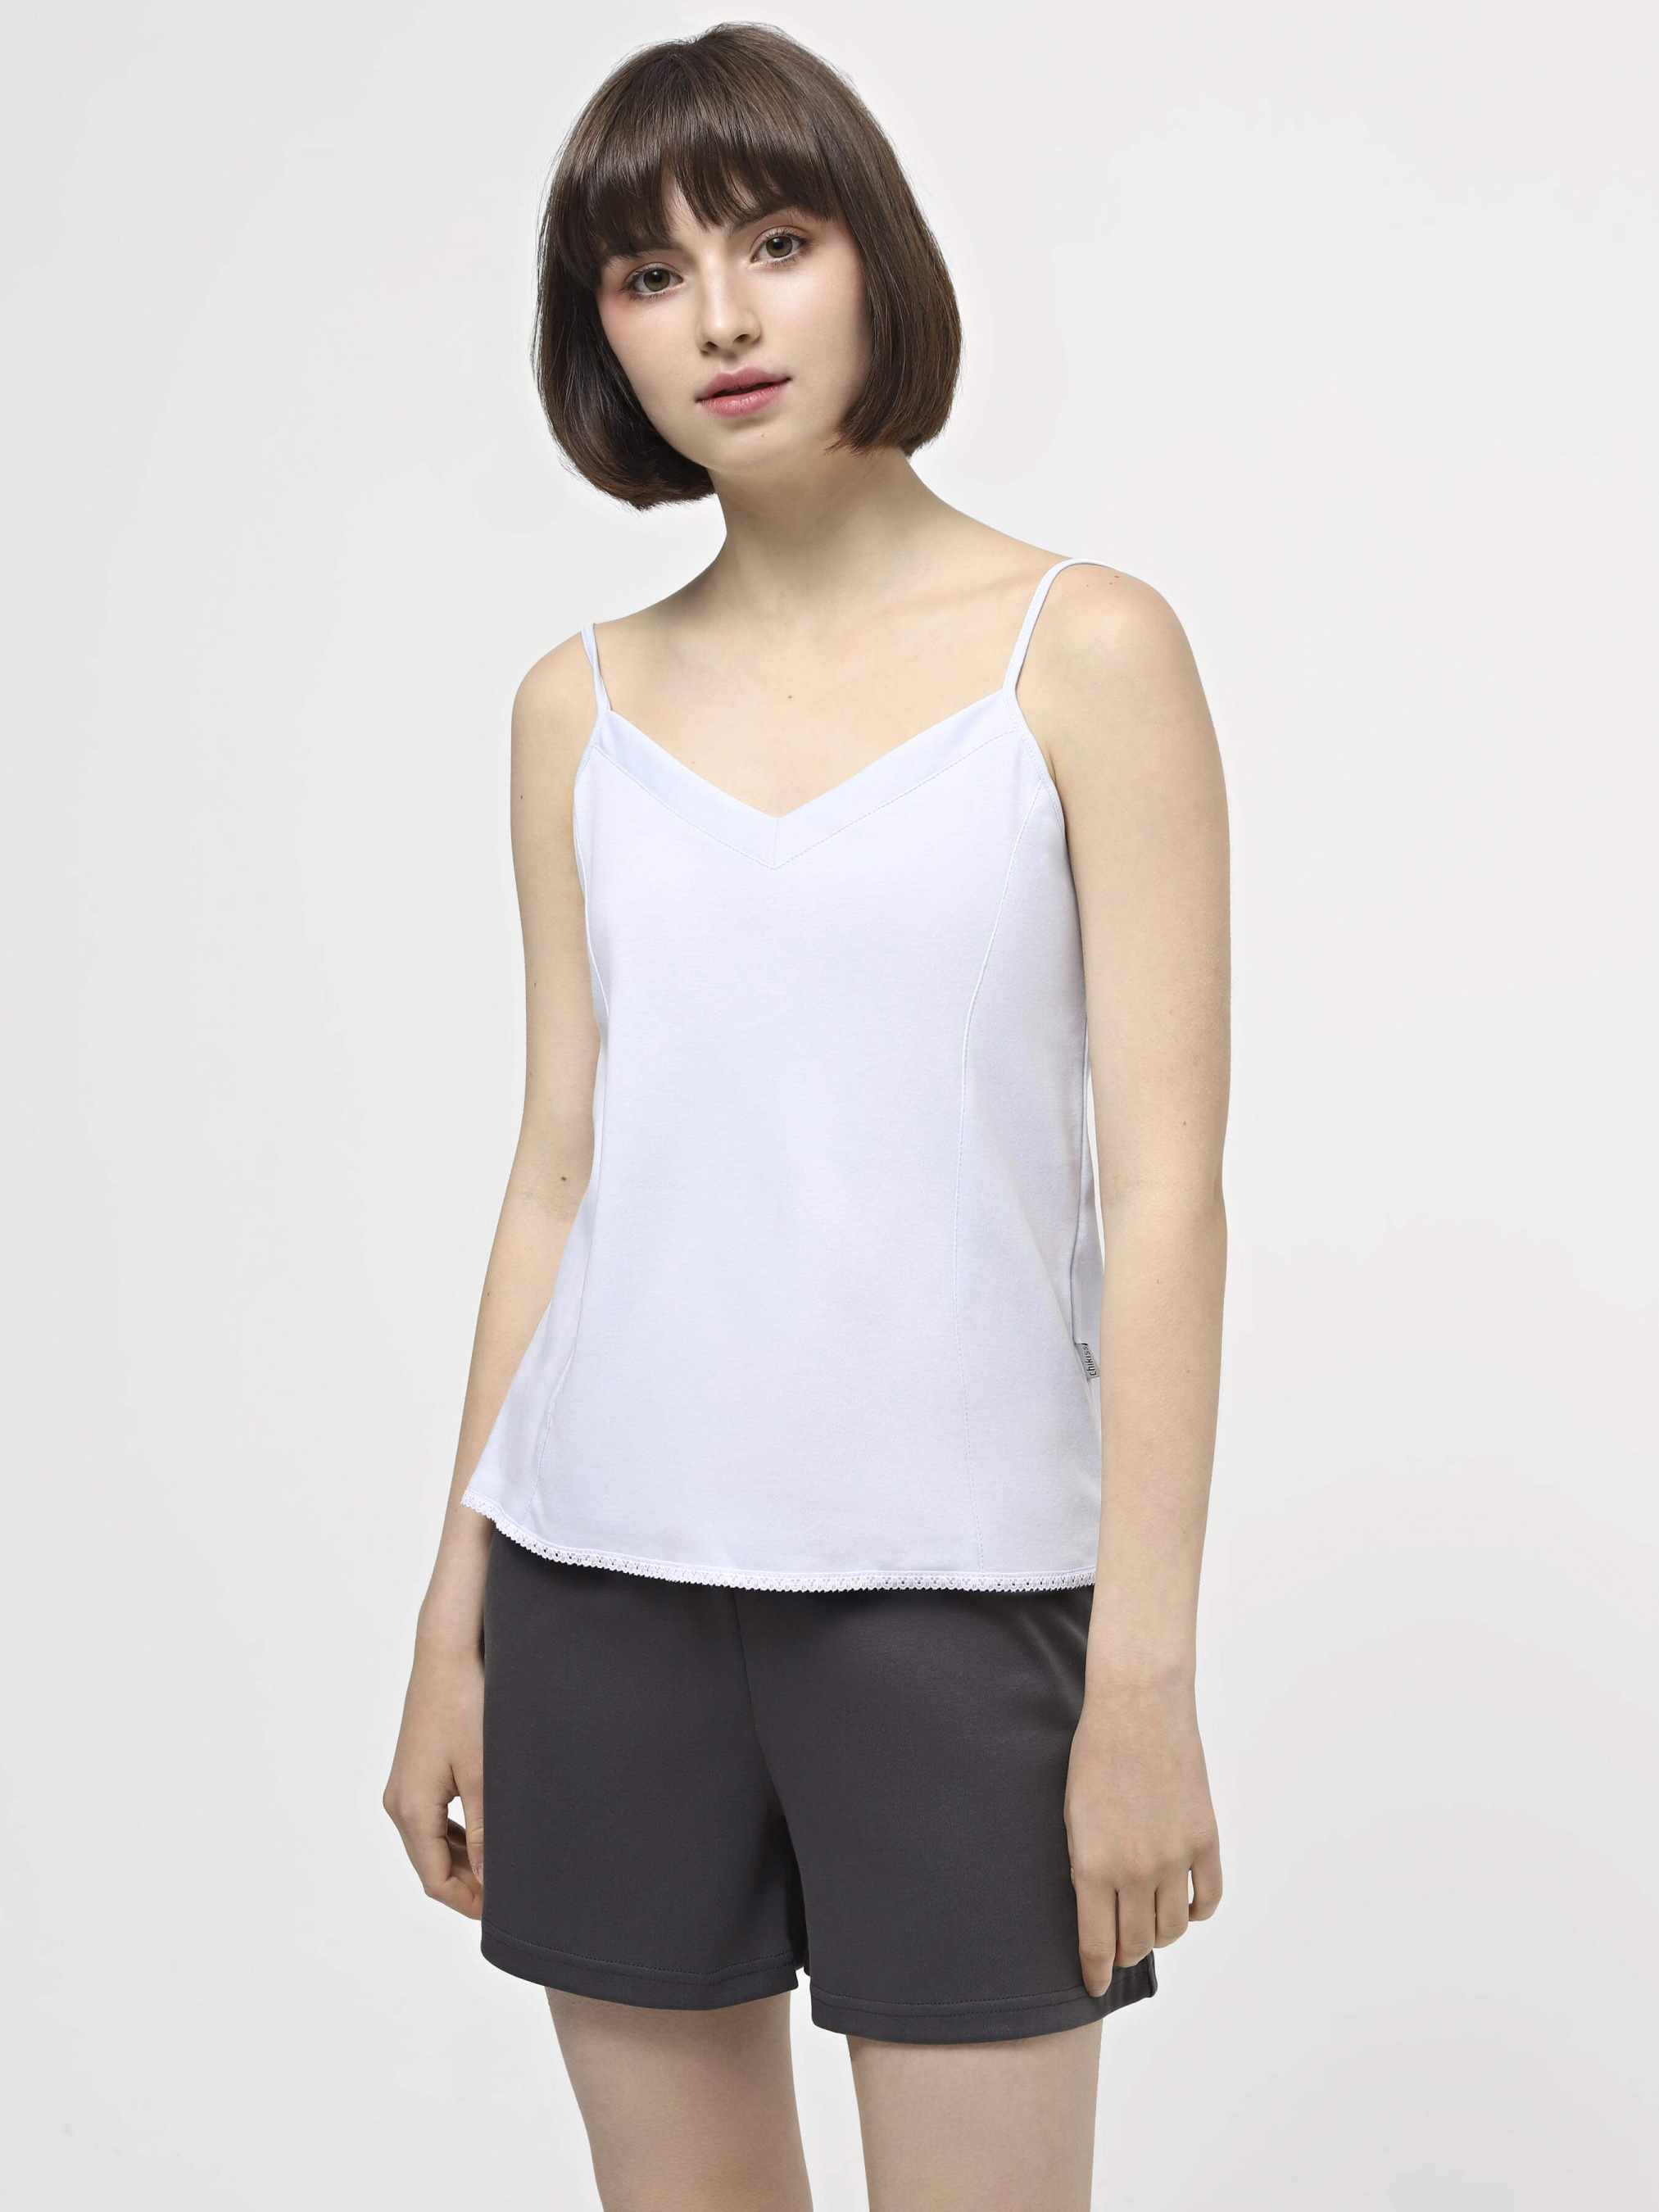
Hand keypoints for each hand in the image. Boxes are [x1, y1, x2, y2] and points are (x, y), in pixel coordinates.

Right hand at [383, 1633, 485, 1919]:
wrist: (446, 1653)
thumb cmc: (465, 1706)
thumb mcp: (483, 1775)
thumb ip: (486, 1832)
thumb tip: (490, 1882)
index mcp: (411, 1810)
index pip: (435, 1881)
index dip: (469, 1903)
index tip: (504, 1911)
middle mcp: (398, 1802)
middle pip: (431, 1865)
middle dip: (468, 1884)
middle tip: (510, 1892)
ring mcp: (404, 1786)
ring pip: (431, 1843)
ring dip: (462, 1860)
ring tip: (503, 1865)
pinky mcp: (414, 1771)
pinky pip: (432, 1819)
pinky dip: (455, 1835)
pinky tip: (485, 1832)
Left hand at [1064, 1675, 1221, 1992]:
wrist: (1137, 1709)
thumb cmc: (1094, 1756)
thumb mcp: (1073, 1816)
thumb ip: (1086, 1866)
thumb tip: (1096, 1908)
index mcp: (1094, 1867)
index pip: (1097, 1945)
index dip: (1096, 1973)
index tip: (1095, 1985)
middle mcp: (1136, 1872)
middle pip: (1136, 1943)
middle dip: (1124, 1952)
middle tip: (1119, 1947)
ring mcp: (1175, 1858)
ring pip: (1172, 1929)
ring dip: (1158, 1934)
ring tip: (1148, 1923)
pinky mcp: (1205, 1841)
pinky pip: (1207, 1900)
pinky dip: (1195, 1912)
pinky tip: (1183, 1905)